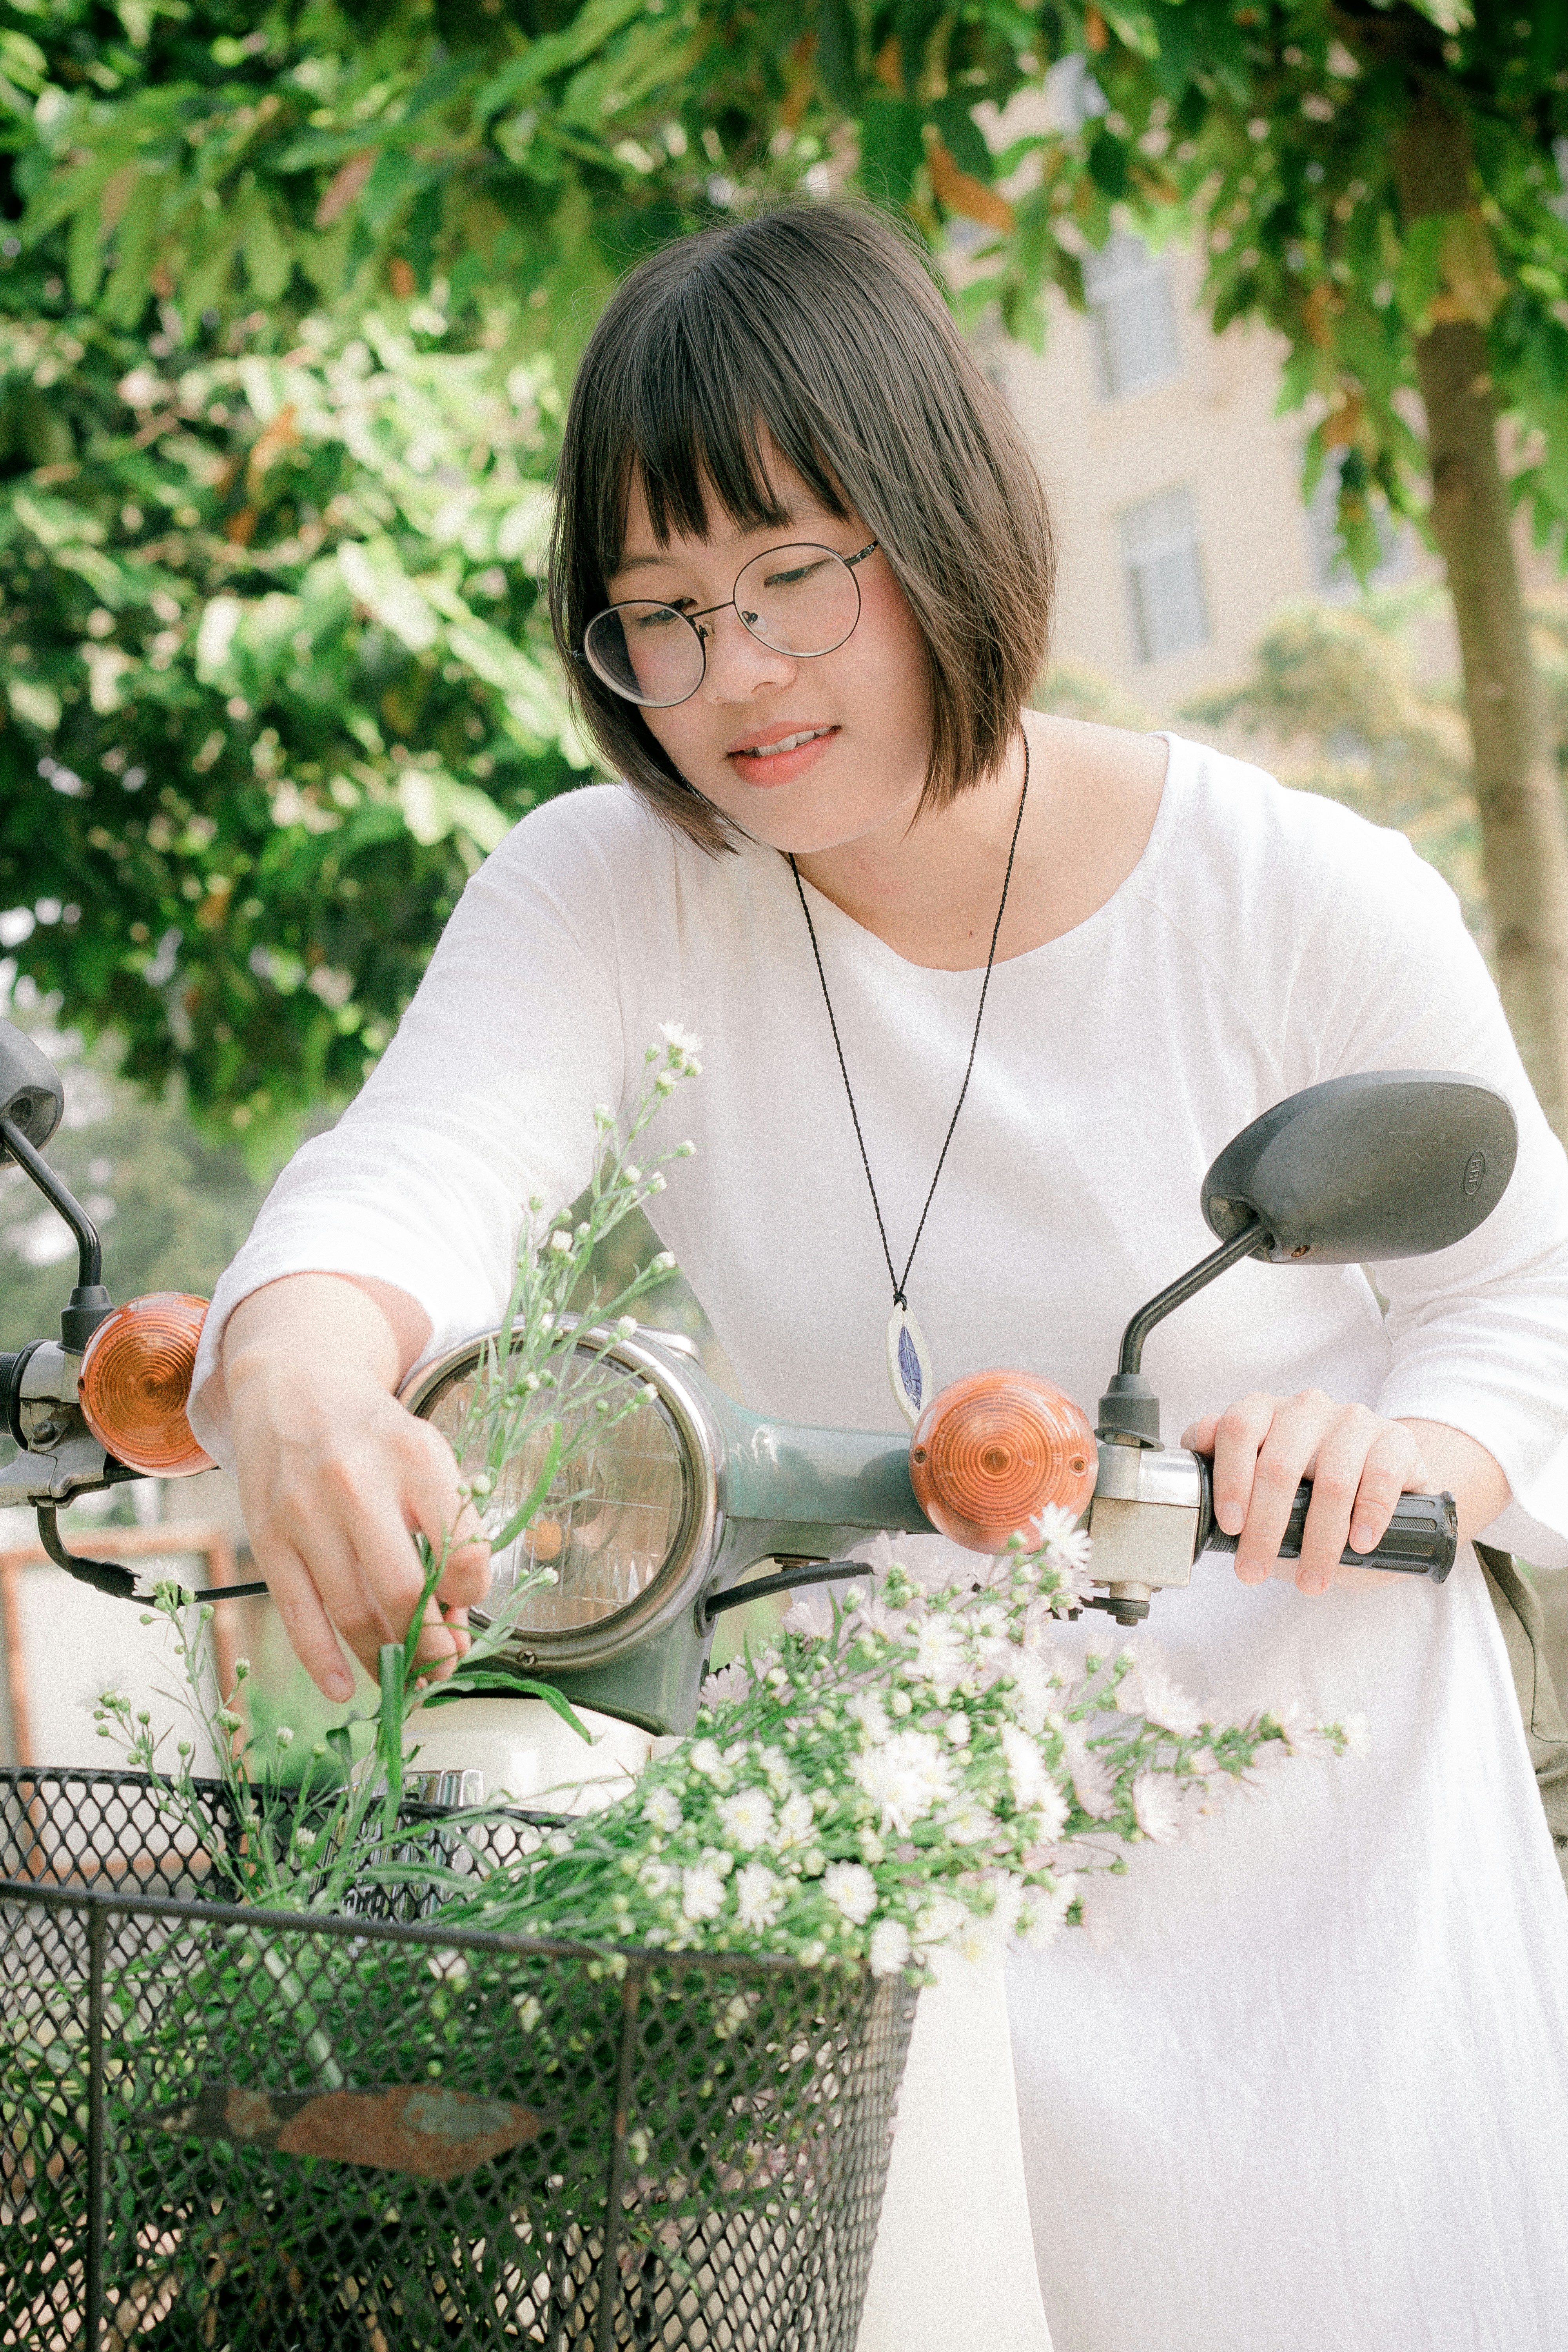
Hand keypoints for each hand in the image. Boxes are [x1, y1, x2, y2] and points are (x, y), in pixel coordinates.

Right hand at [223, 1276, 491, 1699]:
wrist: (294, 1389)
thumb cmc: (374, 1435)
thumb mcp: (426, 1460)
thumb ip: (448, 1529)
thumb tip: (454, 1619)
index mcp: (415, 1458)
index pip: (462, 1552)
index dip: (472, 1595)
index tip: (467, 1606)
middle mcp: (358, 1482)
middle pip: (403, 1592)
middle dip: (430, 1647)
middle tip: (441, 1668)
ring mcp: (306, 1512)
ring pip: (352, 1612)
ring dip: (384, 1660)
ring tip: (404, 1678)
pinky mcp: (269, 1537)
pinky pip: (299, 1614)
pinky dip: (323, 1662)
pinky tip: (344, 1689)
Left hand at [1181, 1389, 1428, 1596]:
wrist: (1379, 1485)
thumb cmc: (1309, 1491)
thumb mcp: (1260, 1488)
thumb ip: (1222, 1479)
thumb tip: (1197, 1490)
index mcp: (1264, 1411)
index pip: (1238, 1430)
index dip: (1231, 1478)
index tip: (1230, 1526)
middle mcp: (1305, 1408)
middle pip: (1279, 1463)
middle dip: (1265, 1528)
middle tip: (1256, 1572)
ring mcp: (1352, 1420)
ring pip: (1332, 1479)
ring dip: (1319, 1540)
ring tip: (1311, 1579)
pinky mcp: (1395, 1440)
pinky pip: (1381, 1476)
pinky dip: (1369, 1515)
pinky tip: (1360, 1543)